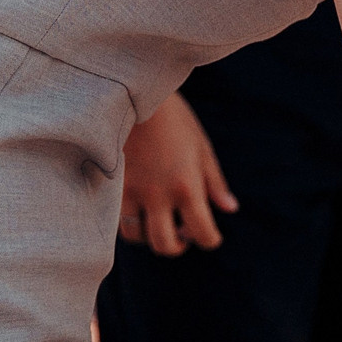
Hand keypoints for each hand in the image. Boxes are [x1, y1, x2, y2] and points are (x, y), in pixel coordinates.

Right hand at [118, 92, 236, 255]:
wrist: (134, 96)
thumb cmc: (174, 119)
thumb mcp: (201, 148)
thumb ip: (214, 182)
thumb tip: (230, 209)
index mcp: (186, 186)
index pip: (203, 233)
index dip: (210, 239)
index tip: (210, 236)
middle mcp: (158, 196)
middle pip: (165, 245)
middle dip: (177, 246)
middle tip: (182, 234)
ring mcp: (131, 193)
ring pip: (137, 236)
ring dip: (150, 235)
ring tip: (158, 221)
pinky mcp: (110, 187)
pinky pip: (117, 220)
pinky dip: (129, 221)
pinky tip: (139, 209)